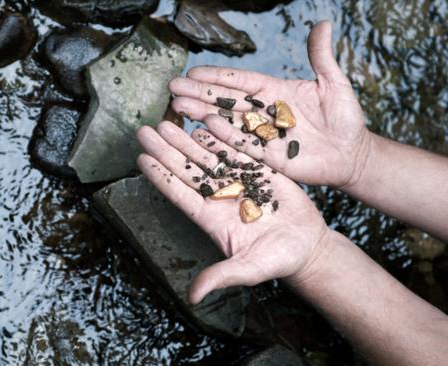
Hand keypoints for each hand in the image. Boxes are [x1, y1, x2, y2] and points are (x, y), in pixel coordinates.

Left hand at [136, 121, 330, 303]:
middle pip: (186, 169)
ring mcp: (237, 181)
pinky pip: (236, 150)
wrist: (307, 246)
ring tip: (167, 122)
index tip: (141, 158)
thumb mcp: (247, 270)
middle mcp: (219, 196)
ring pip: (206, 156)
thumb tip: (193, 297)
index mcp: (211, 218)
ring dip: (186, 139)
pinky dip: (221, 136)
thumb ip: (220, 277)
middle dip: (166, 150)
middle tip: (145, 130)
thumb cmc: (276, 261)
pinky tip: (203, 121)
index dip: (160, 176)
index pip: (179, 193)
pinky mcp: (258, 171)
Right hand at [168, 21, 369, 187]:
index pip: (239, 81)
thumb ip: (321, 57)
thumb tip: (323, 24)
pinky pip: (242, 145)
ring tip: (178, 107)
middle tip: (173, 88)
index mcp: (274, 91)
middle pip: (225, 100)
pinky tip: (203, 128)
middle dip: (199, 93)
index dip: (217, 76)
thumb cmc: (345, 118)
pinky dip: (224, 137)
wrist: (352, 155)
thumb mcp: (334, 84)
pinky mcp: (266, 157)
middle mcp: (262, 112)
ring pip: (227, 122)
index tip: (193, 71)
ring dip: (202, 114)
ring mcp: (262, 135)